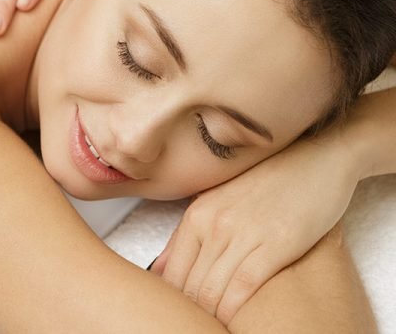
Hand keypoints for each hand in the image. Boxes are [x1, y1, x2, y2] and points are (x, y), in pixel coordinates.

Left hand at [150, 132, 359, 324]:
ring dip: (211, 314)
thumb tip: (159, 270)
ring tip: (216, 324)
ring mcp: (243, 233)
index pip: (171, 270)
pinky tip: (234, 320)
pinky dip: (234, 310)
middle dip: (192, 309)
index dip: (174, 299)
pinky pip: (243, 287)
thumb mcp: (219, 202)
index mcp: (197, 214)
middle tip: (198, 321)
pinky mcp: (274, 244)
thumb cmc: (270, 182)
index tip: (182, 311)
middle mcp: (214, 223)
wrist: (318, 160)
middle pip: (190, 284)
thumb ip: (189, 236)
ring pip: (212, 290)